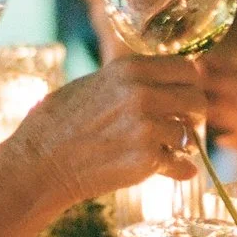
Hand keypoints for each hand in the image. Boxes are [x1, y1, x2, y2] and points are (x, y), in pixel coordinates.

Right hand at [0, 55, 206, 210]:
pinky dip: (178, 169)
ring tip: (164, 148)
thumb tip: (170, 83)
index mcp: (130, 69)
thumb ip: (133, 81)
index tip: (184, 95)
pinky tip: (171, 168)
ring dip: (181, 143)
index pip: (187, 67)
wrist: (39, 163)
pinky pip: (180, 163)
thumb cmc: (60, 122)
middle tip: (181, 125)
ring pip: (189, 133)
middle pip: (197, 98)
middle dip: (193, 114)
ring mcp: (146, 127)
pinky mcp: (147, 159)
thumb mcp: (96, 83)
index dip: (189, 83)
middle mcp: (142, 93)